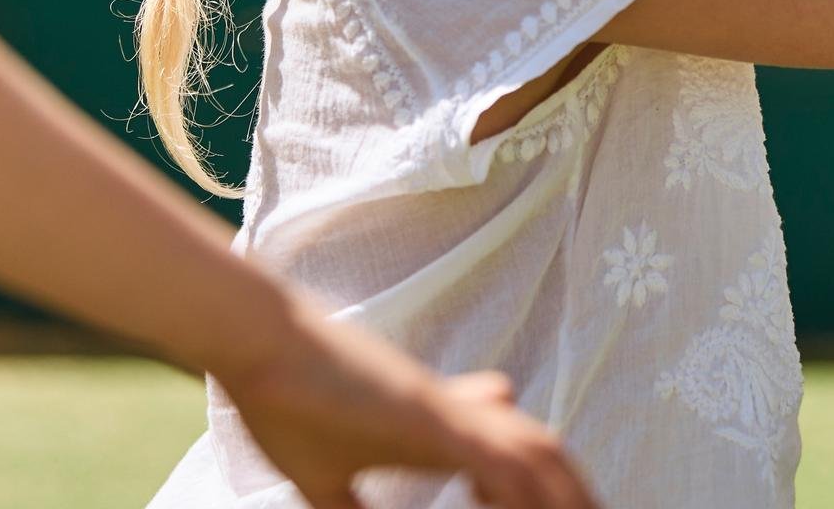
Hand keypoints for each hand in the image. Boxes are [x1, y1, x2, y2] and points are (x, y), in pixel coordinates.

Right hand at [213, 296, 597, 508]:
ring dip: (565, 497)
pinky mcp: (429, 415)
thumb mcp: (323, 477)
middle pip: (539, 455)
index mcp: (438, 428)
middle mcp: (455, 415)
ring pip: (536, 457)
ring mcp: (446, 413)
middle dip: (574, 498)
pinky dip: (525, 495)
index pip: (513, 459)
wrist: (260, 339)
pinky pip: (500, 462)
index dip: (545, 494)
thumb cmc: (284, 401)